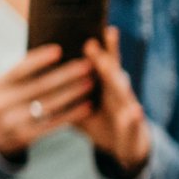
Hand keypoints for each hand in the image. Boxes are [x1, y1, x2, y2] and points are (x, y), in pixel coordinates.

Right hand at [0, 43, 94, 158]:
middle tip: (88, 65)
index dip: (39, 60)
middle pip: (39, 87)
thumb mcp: (3, 86)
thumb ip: (21, 74)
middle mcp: (3, 103)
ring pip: (48, 105)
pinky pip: (52, 124)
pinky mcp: (25, 136)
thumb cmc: (4, 101)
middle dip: (66, 75)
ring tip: (91, 83)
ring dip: (72, 93)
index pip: (19, 69)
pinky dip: (71, 115)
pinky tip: (88, 106)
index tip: (59, 50)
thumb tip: (54, 51)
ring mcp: (13, 121)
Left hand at [79, 28, 150, 175]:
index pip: (104, 64)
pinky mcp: (135, 129)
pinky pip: (134, 124)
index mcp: (108, 87)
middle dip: (104, 59)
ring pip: (124, 94)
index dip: (99, 49)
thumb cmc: (102, 124)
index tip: (93, 30)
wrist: (128, 148)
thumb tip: (43, 83)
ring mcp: (130, 110)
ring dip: (118, 82)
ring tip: (110, 69)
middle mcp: (121, 95)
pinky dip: (134, 118)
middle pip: (114, 74)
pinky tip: (135, 111)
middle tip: (91, 43)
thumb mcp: (82, 109)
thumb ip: (69, 96)